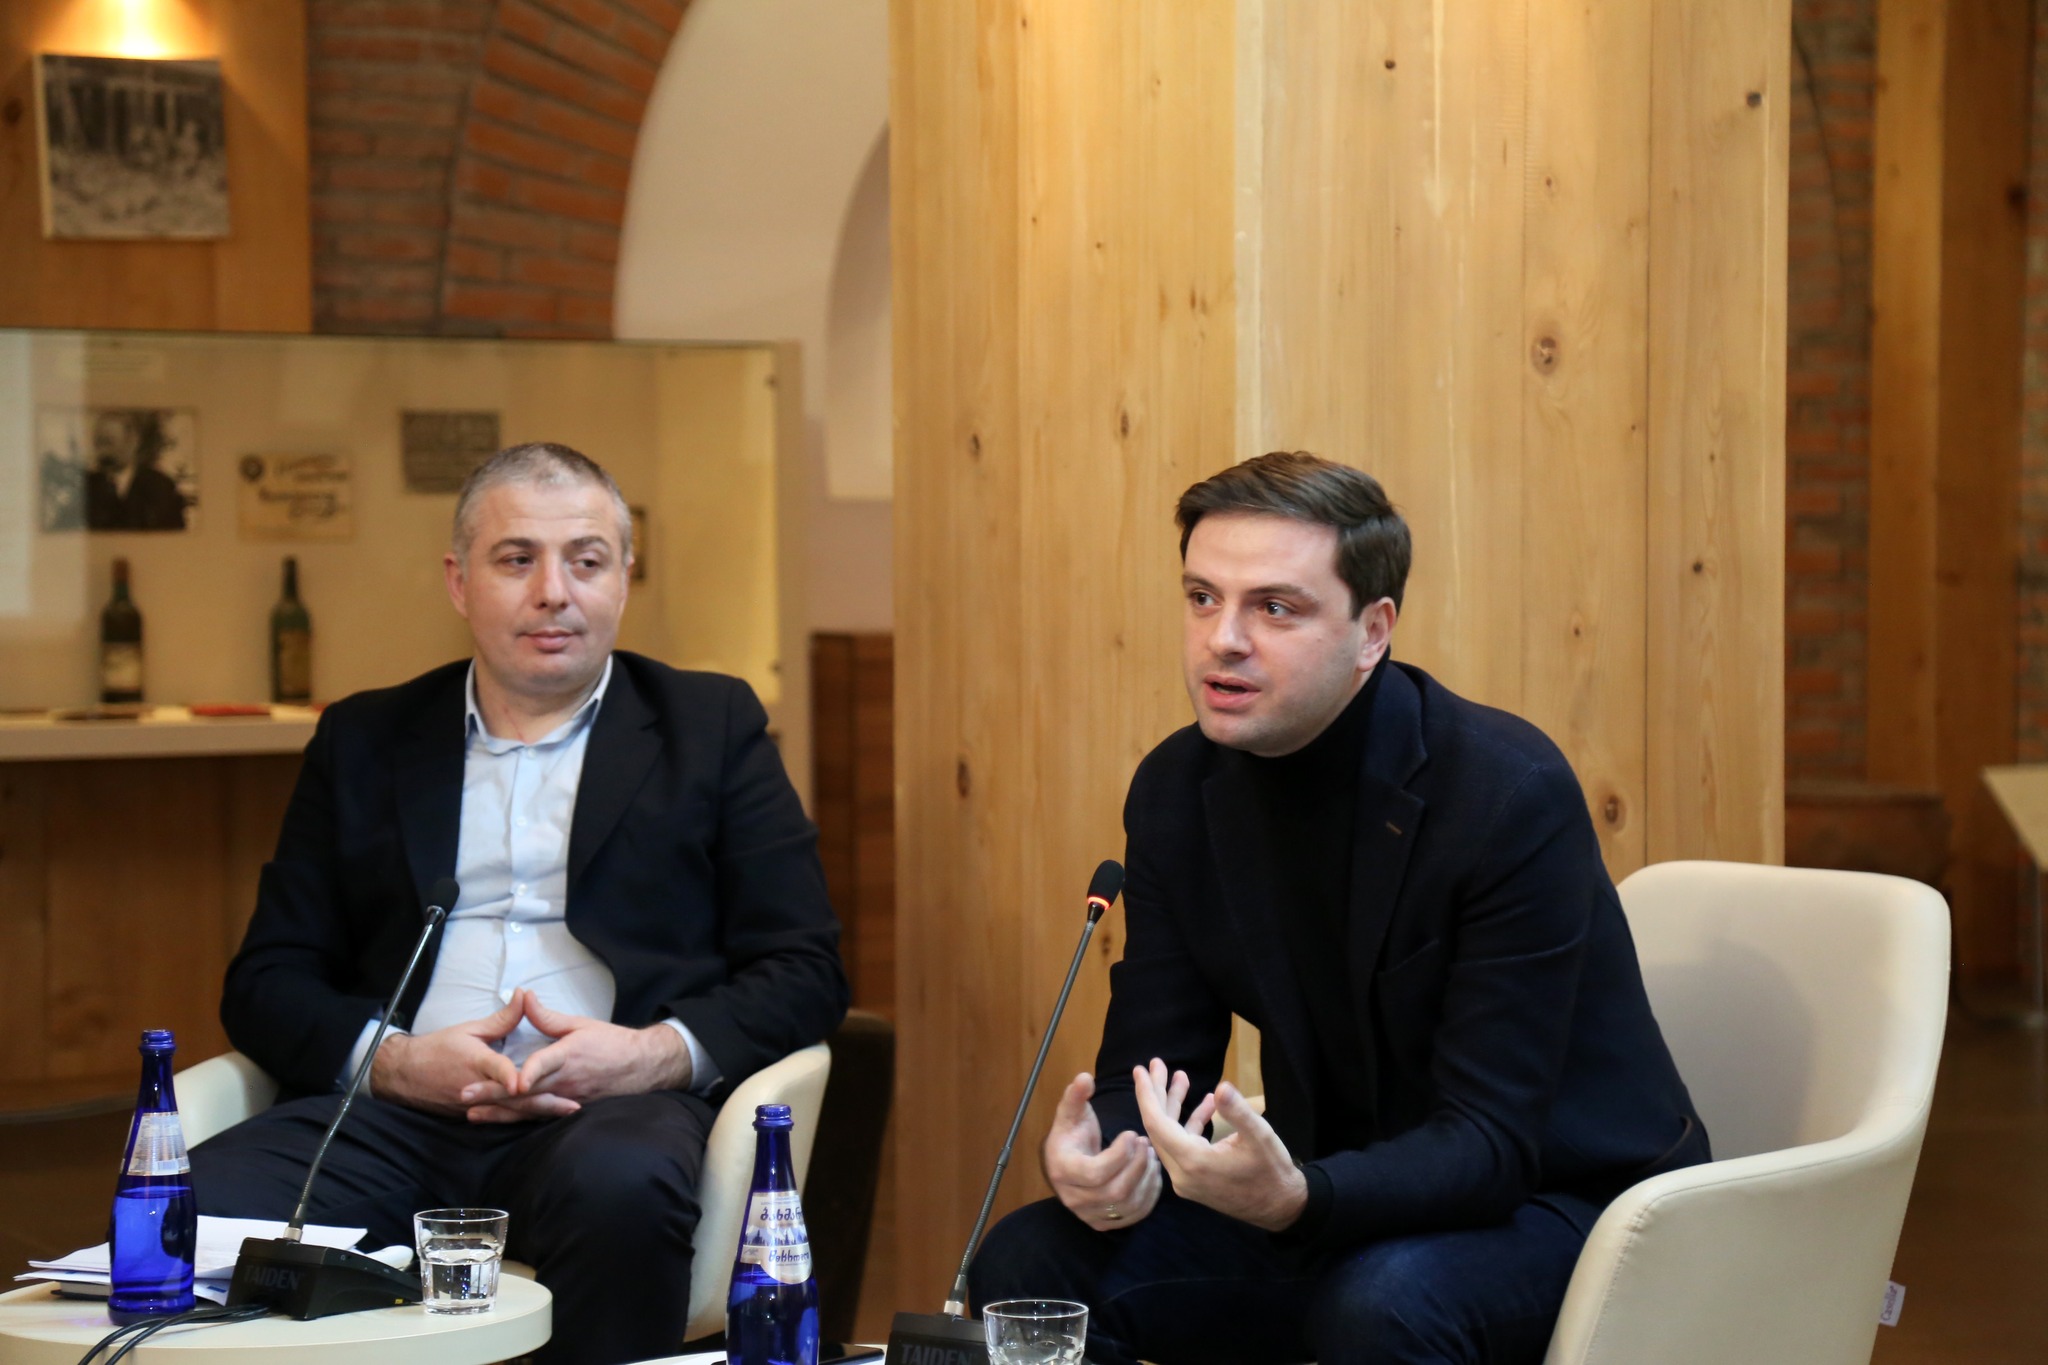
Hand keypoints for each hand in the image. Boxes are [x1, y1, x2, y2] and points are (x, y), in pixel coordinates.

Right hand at [369, 991, 568, 1120]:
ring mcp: (475, 1105)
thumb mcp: (470, 1029)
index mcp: (476, 1062)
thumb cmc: (439, 1048)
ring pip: (511, 1112)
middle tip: (571, 1105)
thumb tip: (525, 995)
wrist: (406, 1075)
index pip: (495, 1069)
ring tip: (567, 1113)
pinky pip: (503, 1118)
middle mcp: (477, 1087)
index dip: (508, 1076)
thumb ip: (502, 1018)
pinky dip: (524, 1118)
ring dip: (539, 1113)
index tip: (523, 1082)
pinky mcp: (473, 1114)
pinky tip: (546, 1118)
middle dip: (543, 1102)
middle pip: (512, 1098)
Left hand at [455, 995, 690, 1121]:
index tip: (513, 1080)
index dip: (529, 1072)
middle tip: (465, 1094)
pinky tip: (498, 1121)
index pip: (545, 1063)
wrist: (640, 1067)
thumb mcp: (579, 1024)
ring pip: (528, 1108)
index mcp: (568, 1055)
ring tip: (472, 1114)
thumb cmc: (610, 1043)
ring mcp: (566, 1098)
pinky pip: (539, 1116)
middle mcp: (565, 1080)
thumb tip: (523, 996)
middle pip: (525, 1090)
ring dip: (499, 1112)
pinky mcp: (567, 1109)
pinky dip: (517, 1119)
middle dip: (494, 1094)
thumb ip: (547, 1016)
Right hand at [1041, 1072, 1163, 1231]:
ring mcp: (1090, 1214)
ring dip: (1146, 1179)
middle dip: (1137, 1166)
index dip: (1119, 1155)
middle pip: (1115, 1191)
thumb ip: (1076, 1096)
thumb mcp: (1071, 1114)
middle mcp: (1074, 1199)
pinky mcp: (1104, 1223)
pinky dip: (1149, 1196)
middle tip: (1147, 1143)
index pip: (1095, 1173)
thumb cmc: (1071, 1135)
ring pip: (1127, 1205)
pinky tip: (1153, 1173)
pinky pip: (1133, 1215)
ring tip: (1152, 1155)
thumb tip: (1084, 1078)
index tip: (1133, 1133)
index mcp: (1063, 1171)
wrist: (1065, 1163)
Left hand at [1133, 1059, 1305, 1231]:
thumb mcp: (1260, 1136)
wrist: (1281, 1207)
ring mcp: (1186, 1179)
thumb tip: (1221, 1086)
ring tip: (1181, 1077)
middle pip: (1158, 1128)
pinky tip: (1207, 1103)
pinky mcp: (1194, 1180)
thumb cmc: (1272, 1171)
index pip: (1156, 1124)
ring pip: (1170, 1136)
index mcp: (1193, 1162)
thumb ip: (1238, 1111)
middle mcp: (1182, 1174)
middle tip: (1156, 1064)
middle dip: (1158, 1094)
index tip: (1140, 1070)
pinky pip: (1183, 1147)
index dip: (1147, 1095)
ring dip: (1174, 1107)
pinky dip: (1190, 1124)